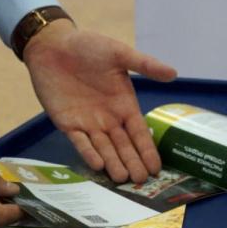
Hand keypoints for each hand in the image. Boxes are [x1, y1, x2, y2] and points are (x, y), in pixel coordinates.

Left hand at [24, 20, 176, 183]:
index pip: (139, 132)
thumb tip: (173, 73)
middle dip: (133, 162)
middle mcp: (109, 118)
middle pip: (123, 146)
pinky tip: (98, 165)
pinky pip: (80, 142)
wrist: (53, 45)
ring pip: (104, 148)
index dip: (147, 150)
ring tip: (123, 179)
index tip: (156, 168)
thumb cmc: (88, 46)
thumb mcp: (119, 53)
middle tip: (142, 182)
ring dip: (113, 163)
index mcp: (124, 103)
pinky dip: (89, 153)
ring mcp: (88, 123)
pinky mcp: (67, 123)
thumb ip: (144, 65)